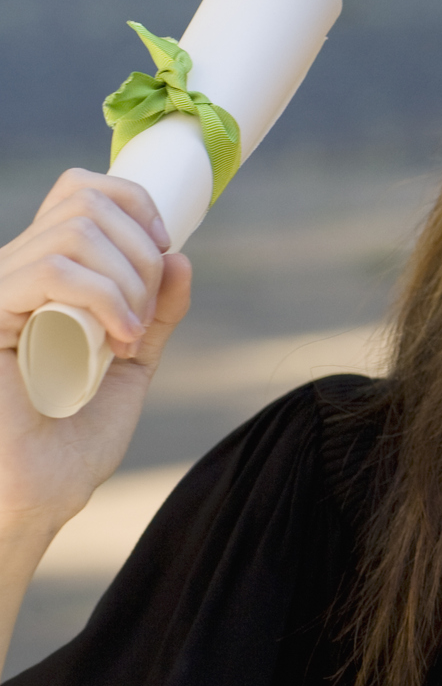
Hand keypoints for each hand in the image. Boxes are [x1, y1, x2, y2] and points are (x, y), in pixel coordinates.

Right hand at [0, 170, 191, 547]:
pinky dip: (105, 298)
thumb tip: (181, 255)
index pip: (78, 191)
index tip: (164, 253)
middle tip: (143, 318)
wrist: (36, 495)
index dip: (133, 204)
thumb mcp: (131, 362)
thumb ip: (155, 311)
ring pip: (76, 231)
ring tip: (129, 337)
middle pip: (87, 203)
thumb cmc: (72, 436)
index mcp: (44, 276)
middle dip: (142, 253)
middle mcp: (13, 273)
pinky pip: (50, 272)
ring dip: (128, 280)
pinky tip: (118, 340)